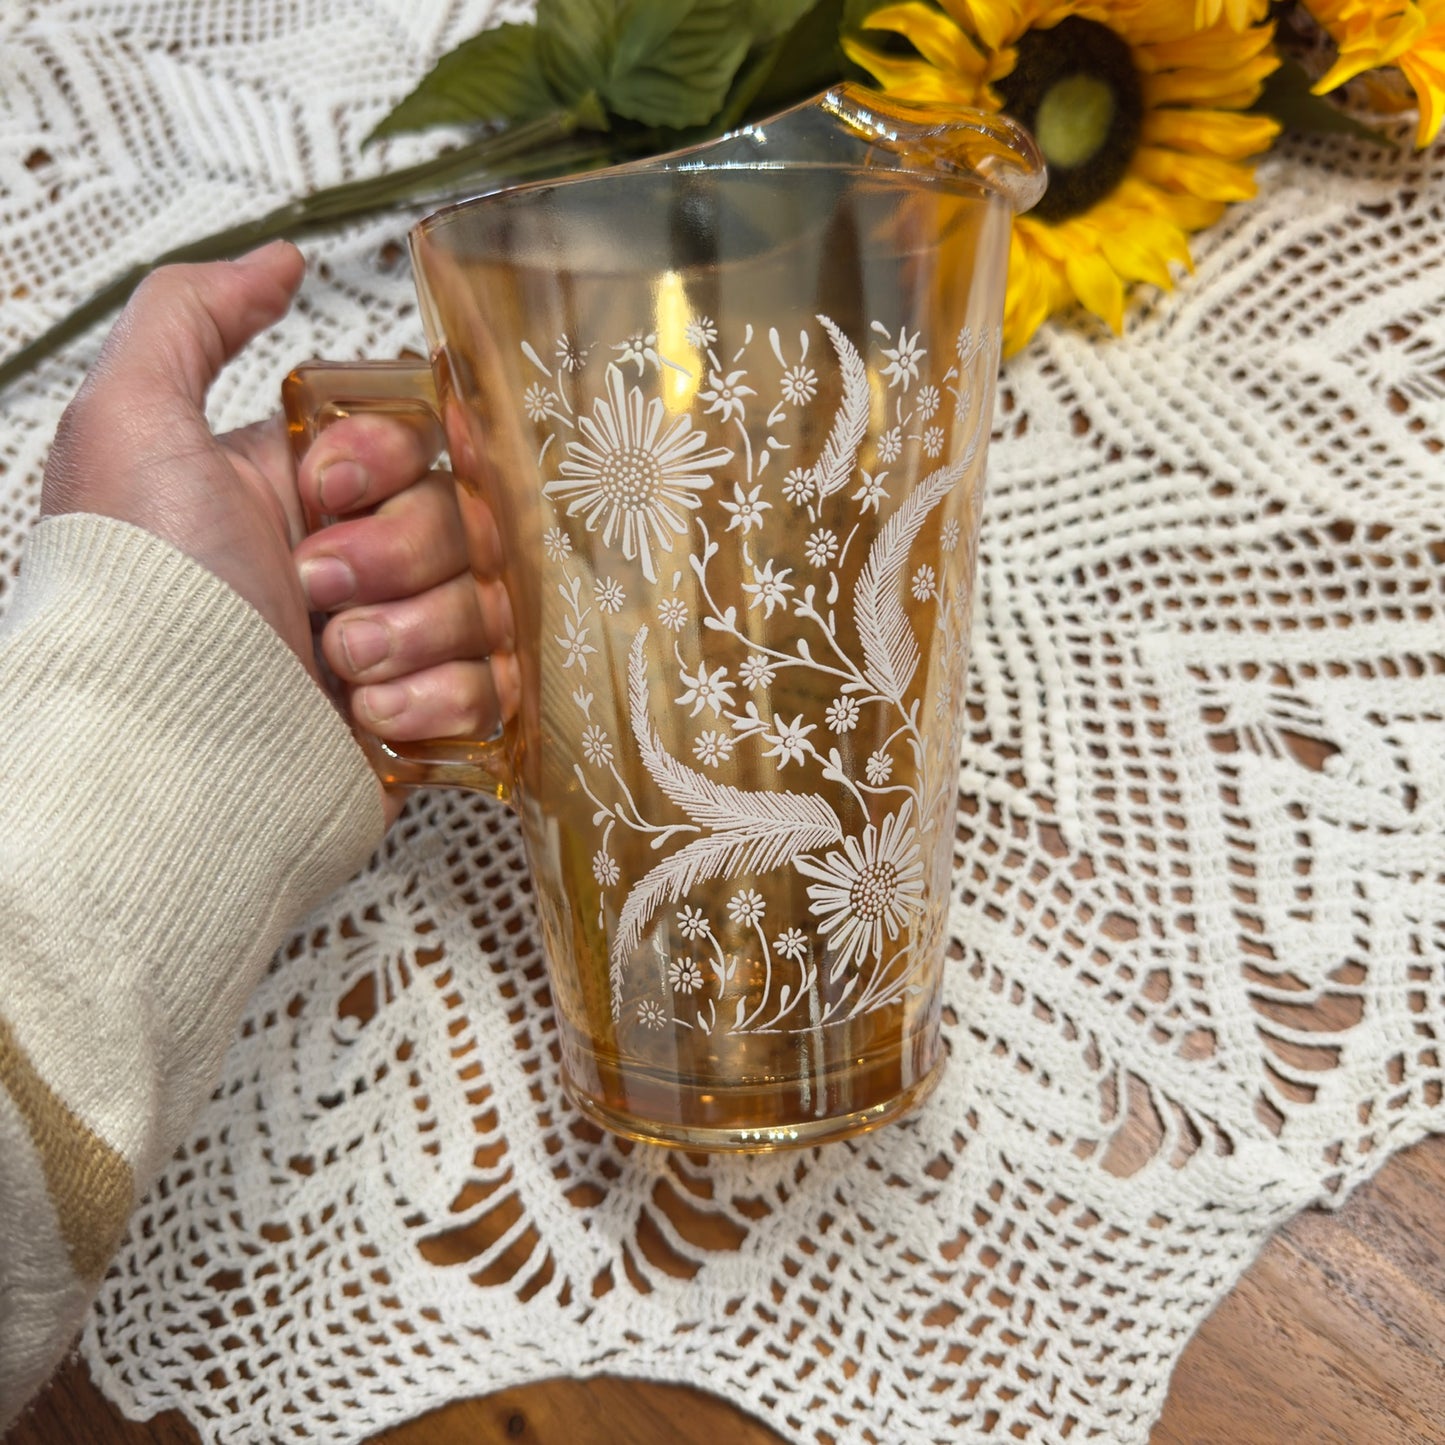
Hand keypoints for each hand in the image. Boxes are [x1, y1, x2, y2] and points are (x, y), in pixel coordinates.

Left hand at [41, 242, 516, 821]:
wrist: (159, 763)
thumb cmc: (138, 599)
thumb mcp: (129, 424)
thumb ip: (190, 318)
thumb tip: (278, 260)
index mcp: (298, 492)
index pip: (414, 440)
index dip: (384, 463)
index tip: (319, 494)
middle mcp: (352, 563)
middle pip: (461, 519)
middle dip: (395, 556)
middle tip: (315, 591)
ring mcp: (394, 644)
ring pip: (489, 602)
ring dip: (413, 632)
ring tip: (337, 666)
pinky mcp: (426, 718)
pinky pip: (498, 687)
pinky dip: (440, 697)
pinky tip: (370, 714)